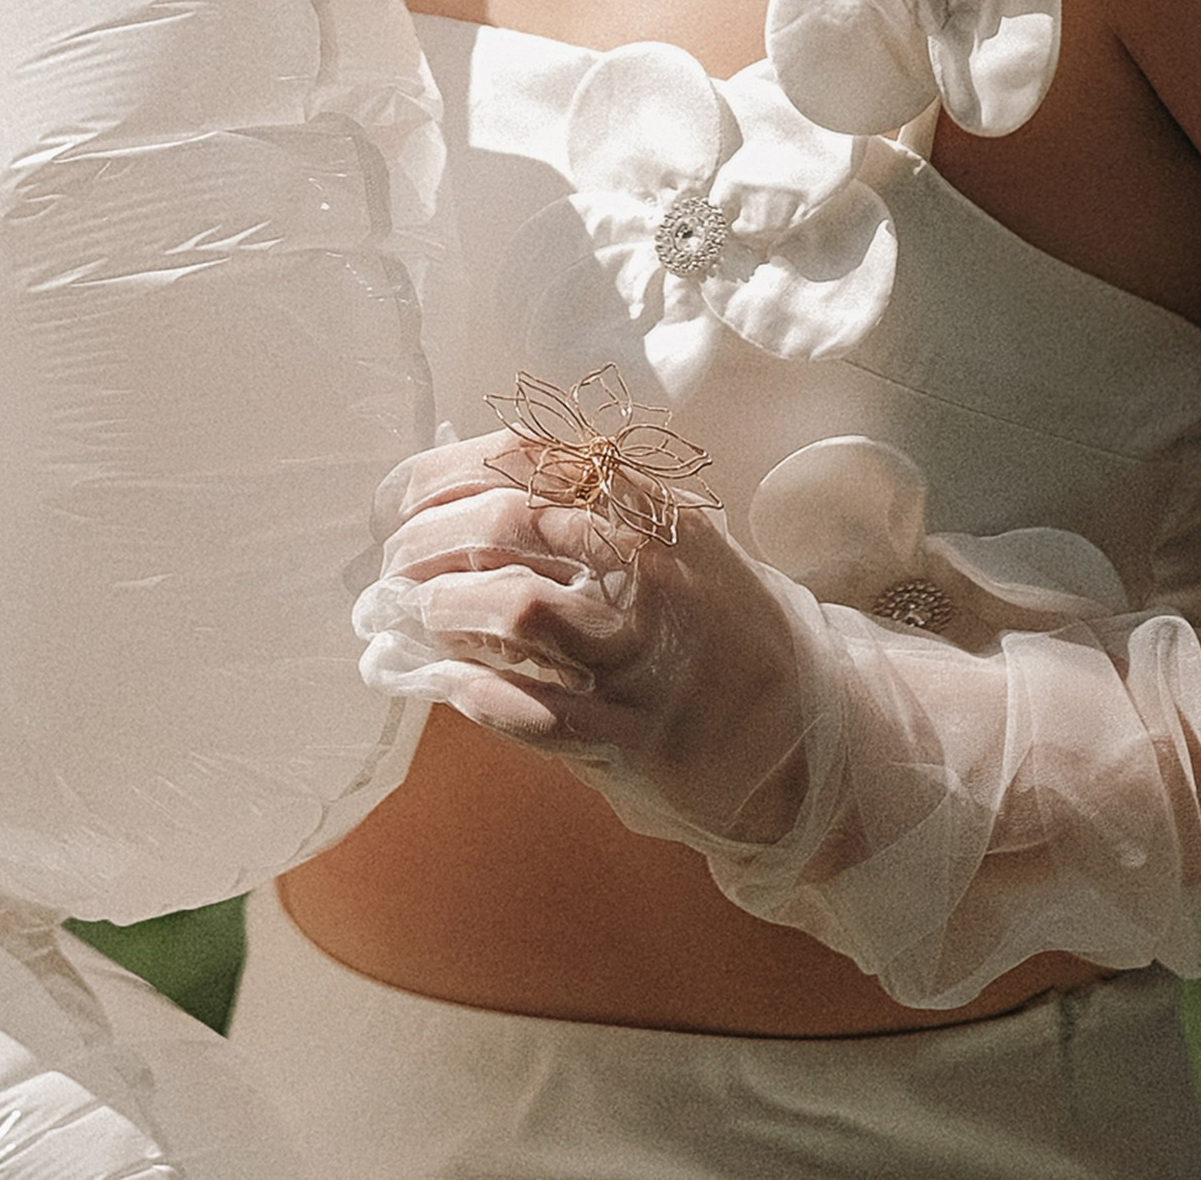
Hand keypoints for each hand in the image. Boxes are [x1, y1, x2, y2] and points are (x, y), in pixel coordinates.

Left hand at [354, 426, 808, 825]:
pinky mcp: (634, 741)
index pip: (525, 459)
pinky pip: (535, 711)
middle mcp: (648, 573)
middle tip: (393, 562)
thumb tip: (472, 482)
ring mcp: (642, 658)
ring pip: (516, 610)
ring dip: (443, 609)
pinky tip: (445, 681)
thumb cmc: (720, 629)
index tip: (401, 496)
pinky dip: (474, 692)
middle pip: (504, 524)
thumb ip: (598, 509)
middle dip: (424, 540)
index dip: (443, 472)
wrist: (806, 736)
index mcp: (653, 512)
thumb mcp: (679, 542)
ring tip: (417, 615)